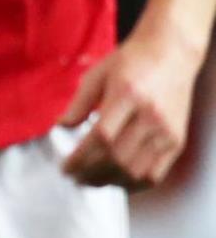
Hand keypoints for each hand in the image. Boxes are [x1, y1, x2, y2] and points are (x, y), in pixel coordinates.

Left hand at [60, 26, 202, 190]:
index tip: (65, 167)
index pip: (102, 137)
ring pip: (137, 170)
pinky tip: (116, 182)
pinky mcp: (177, 141)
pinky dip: (134, 184)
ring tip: (90, 181)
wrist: (170, 54)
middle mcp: (150, 116)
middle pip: (118, 158)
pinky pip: (156, 174)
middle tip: (74, 177)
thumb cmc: (130, 62)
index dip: (81, 158)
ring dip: (110, 182)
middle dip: (91, 173)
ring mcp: (166, 131)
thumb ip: (79, 102)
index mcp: (127, 95)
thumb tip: (60, 125)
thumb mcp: (97, 74)